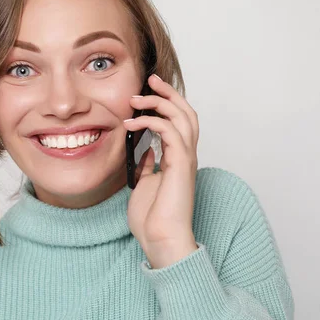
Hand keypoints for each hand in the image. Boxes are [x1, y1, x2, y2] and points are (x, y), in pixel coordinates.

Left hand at [123, 74, 199, 268]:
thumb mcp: (146, 184)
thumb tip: (146, 151)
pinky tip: (132, 123)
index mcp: (178, 159)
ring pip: (183, 116)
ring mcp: (186, 160)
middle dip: (169, 92)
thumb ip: (149, 165)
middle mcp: (186, 156)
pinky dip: (151, 121)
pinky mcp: (180, 165)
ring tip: (136, 99)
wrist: (161, 240)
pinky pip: (170, 131)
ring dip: (160, 102)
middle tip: (150, 79)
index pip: (179, 122)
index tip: (148, 91)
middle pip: (187, 112)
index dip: (168, 103)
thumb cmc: (153, 218)